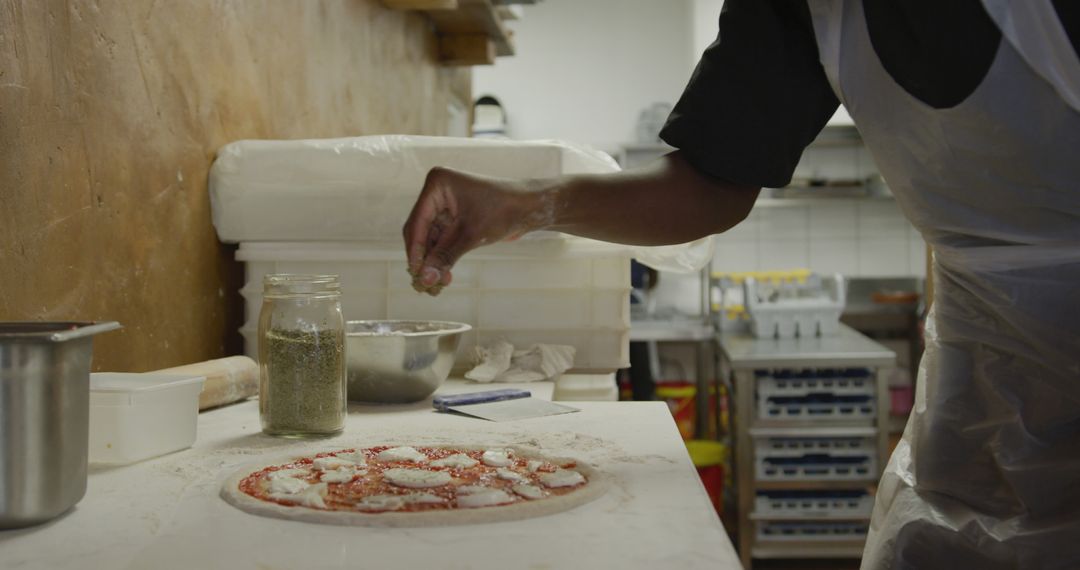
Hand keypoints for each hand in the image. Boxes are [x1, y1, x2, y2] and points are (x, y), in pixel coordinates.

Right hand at [402, 167, 548, 295]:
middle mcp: (438, 191)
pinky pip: (443, 238)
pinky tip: (445, 275)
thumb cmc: (503, 211)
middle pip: (421, 230)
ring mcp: (446, 203)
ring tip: (439, 284)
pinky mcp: (456, 215)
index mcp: (437, 184)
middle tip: (427, 283)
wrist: (532, 207)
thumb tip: (425, 278)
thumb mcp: (471, 235)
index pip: (417, 221)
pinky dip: (443, 256)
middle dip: (425, 257)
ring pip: (432, 237)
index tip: (416, 274)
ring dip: (435, 260)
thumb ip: (445, 256)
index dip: (416, 250)